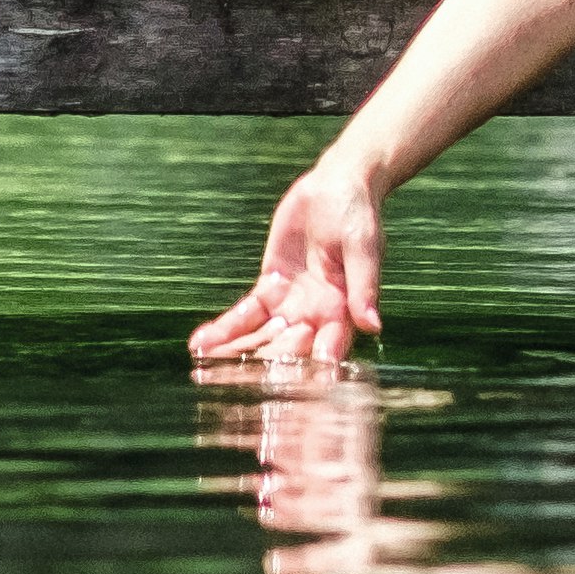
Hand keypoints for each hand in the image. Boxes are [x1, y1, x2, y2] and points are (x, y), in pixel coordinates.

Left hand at [194, 162, 386, 367]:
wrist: (335, 187)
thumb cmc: (358, 216)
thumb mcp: (363, 247)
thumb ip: (363, 287)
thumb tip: (373, 325)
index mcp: (343, 309)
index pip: (328, 344)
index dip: (312, 365)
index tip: (293, 386)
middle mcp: (316, 314)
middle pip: (287, 348)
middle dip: (263, 368)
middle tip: (234, 384)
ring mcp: (290, 304)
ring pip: (260, 337)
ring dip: (235, 353)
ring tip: (206, 368)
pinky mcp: (269, 289)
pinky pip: (245, 314)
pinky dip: (224, 328)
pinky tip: (201, 343)